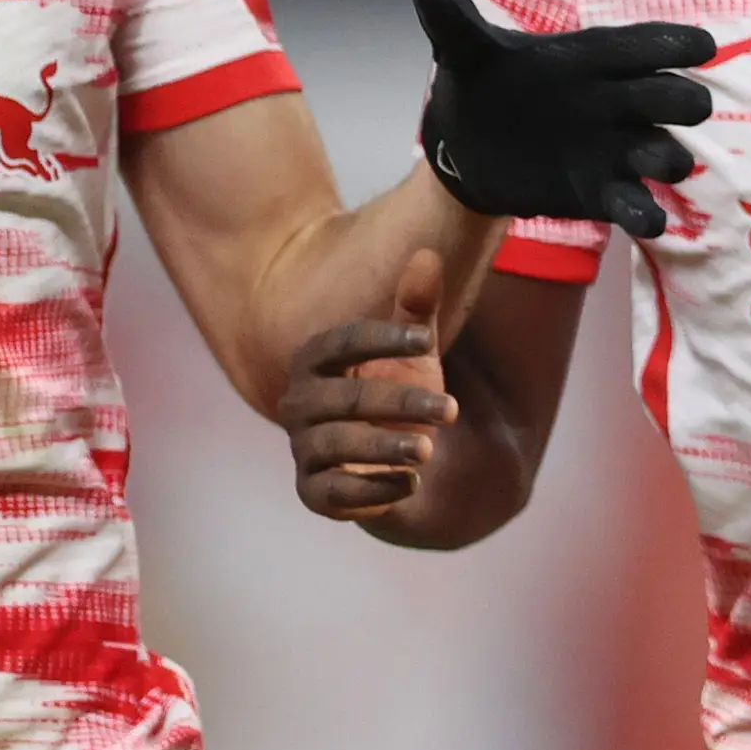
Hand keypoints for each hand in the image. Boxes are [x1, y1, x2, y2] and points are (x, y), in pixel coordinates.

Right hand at [281, 249, 459, 521]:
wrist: (391, 457)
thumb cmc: (397, 390)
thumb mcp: (413, 353)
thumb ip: (417, 311)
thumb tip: (427, 255)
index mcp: (315, 359)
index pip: (341, 342)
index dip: (382, 338)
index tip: (426, 340)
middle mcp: (300, 402)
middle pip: (344, 398)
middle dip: (399, 403)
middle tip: (450, 409)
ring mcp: (304, 448)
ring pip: (337, 445)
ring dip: (384, 447)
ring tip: (429, 450)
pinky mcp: (313, 492)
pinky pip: (333, 493)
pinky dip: (371, 492)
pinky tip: (411, 484)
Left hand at [414, 0, 714, 234]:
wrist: (469, 142)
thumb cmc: (484, 83)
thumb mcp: (465, 52)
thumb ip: (455, 24)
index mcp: (590, 58)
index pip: (641, 45)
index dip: (673, 43)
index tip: (703, 45)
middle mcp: (615, 100)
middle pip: (669, 95)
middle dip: (682, 100)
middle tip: (689, 105)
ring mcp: (615, 148)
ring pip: (664, 151)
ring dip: (668, 157)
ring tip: (663, 163)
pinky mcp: (602, 192)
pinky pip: (635, 203)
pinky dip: (645, 212)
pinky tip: (648, 221)